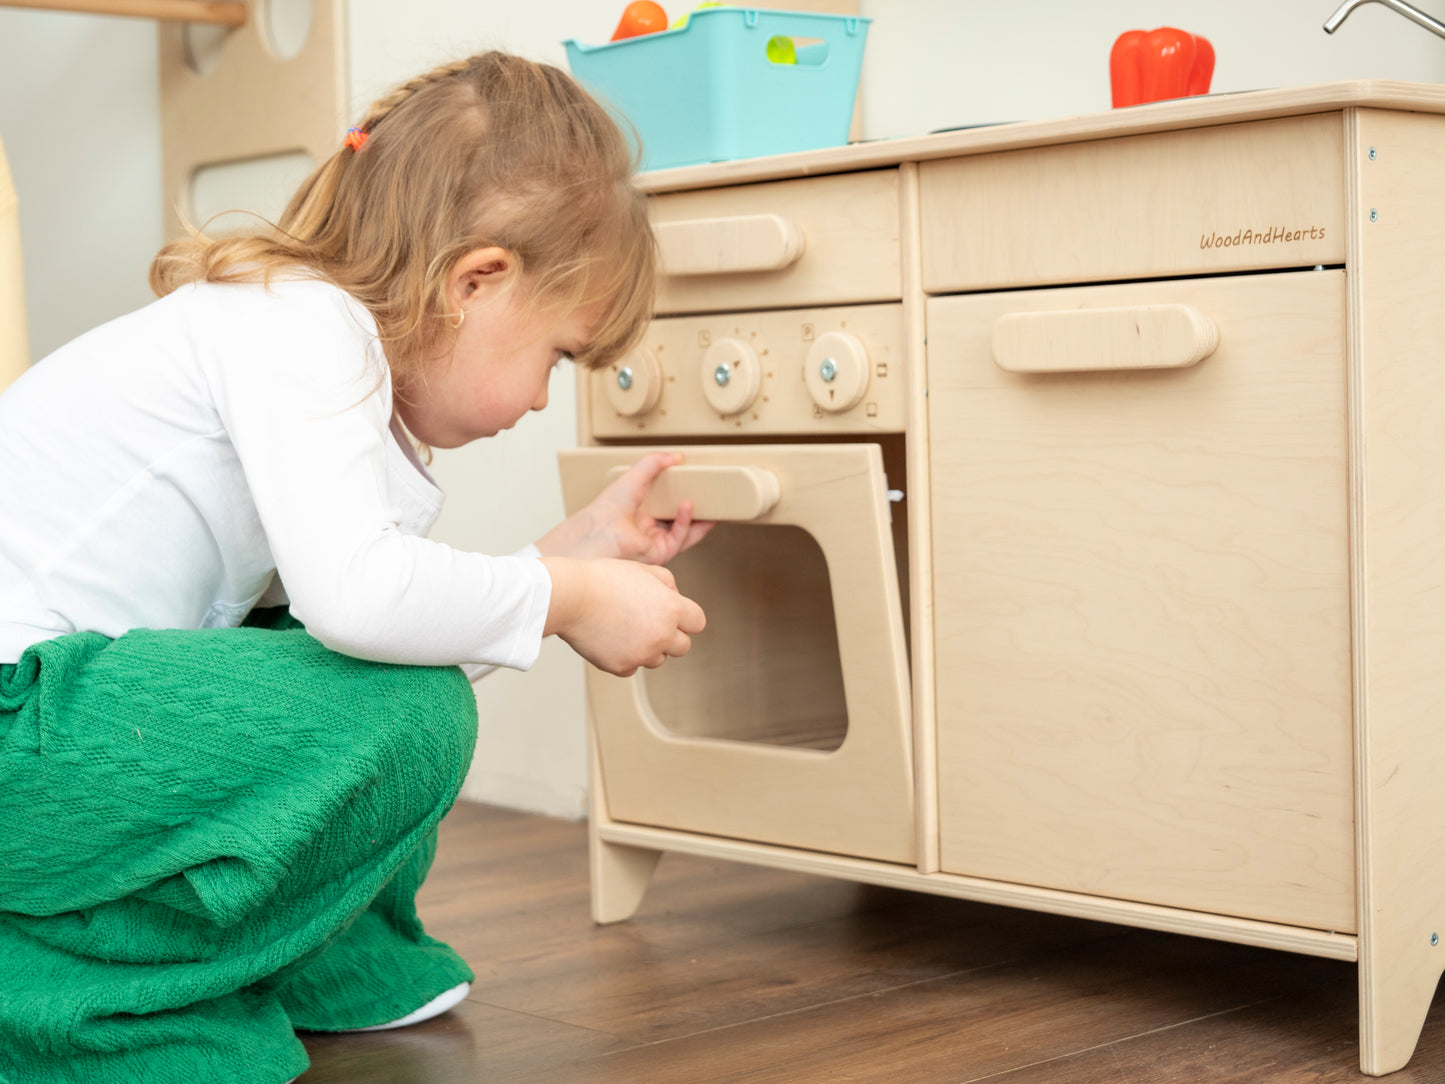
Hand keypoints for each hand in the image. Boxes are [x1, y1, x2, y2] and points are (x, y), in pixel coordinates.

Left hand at [537, 452, 713, 564]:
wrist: (599, 530)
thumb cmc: (607, 508)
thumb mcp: (635, 476)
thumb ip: (654, 463)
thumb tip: (676, 455)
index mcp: (642, 513)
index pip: (669, 505)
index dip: (684, 495)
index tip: (699, 485)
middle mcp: (650, 529)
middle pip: (682, 520)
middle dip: (700, 511)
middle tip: (715, 497)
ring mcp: (657, 542)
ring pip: (687, 531)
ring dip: (700, 517)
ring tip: (710, 501)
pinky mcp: (662, 552)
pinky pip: (681, 537)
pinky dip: (687, 521)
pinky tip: (688, 506)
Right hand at [541, 556, 706, 675]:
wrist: (571, 597)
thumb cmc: (603, 580)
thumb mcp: (645, 570)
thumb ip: (669, 585)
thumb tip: (676, 600)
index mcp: (671, 609)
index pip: (698, 623)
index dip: (686, 618)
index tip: (675, 616)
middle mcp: (661, 635)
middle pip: (683, 647)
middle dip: (670, 636)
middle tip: (649, 623)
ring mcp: (642, 654)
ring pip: (658, 659)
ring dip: (648, 648)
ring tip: (625, 628)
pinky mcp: (621, 667)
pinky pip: (632, 667)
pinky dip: (625, 657)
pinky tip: (612, 639)